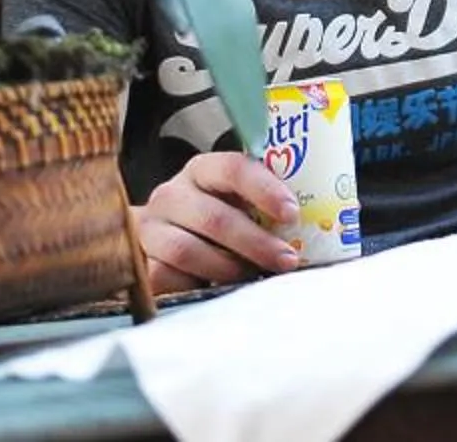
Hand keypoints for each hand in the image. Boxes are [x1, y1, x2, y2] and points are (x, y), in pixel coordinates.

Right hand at [135, 150, 303, 293]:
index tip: (292, 213)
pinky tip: (216, 288)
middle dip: (256, 242)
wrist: (156, 239)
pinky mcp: (140, 261)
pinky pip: (167, 277)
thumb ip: (262, 207)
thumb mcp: (235, 203)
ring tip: (253, 277)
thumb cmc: (212, 217)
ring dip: (228, 268)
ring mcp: (151, 228)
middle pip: (215, 217)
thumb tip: (316, 226)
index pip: (233, 168)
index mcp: (202, 170)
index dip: (264, 189)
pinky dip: (196, 284)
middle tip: (286, 260)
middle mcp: (172, 194)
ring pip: (188, 251)